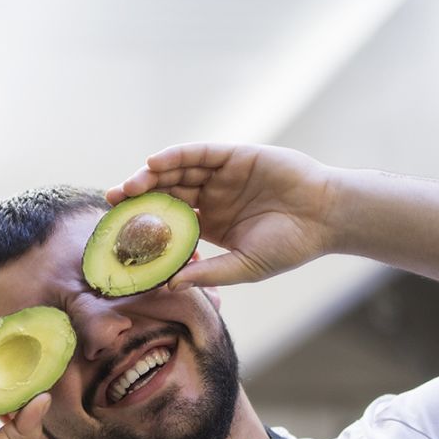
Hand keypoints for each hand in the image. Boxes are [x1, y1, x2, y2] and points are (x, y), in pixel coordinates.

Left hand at [107, 143, 337, 289]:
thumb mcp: (243, 266)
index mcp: (210, 225)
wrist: (326, 217)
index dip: (145, 226)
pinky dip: (176, 156)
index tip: (120, 235)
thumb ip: (207, 272)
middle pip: (166, 194)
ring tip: (127, 187)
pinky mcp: (234, 155)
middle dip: (138, 198)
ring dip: (150, 177)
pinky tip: (154, 163)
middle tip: (112, 204)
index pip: (169, 223)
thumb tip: (168, 285)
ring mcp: (222, 176)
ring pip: (177, 172)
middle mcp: (211, 198)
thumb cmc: (290, 246)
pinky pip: (199, 153)